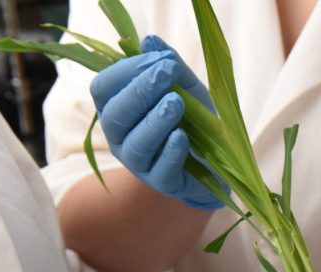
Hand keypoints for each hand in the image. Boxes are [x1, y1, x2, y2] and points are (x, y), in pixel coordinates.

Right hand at [90, 35, 221, 209]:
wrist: (216, 163)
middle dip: (140, 91)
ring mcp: (139, 163)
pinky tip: (182, 136)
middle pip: (116, 114)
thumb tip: (150, 40)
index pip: (104, 87)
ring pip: (137, 143)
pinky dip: (171, 151)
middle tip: (165, 73)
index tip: (157, 59)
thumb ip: (169, 66)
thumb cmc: (193, 120)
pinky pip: (161, 168)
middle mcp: (120, 137)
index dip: (126, 71)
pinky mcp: (162, 182)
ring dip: (155, 120)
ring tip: (176, 103)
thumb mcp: (185, 88)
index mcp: (118, 109)